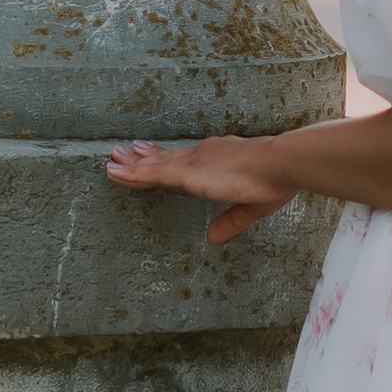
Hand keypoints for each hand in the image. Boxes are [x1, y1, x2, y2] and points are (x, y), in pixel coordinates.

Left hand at [106, 135, 301, 245]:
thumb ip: (229, 222)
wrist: (281, 164)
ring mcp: (193, 163)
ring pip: (153, 165)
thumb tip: (211, 238)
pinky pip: (153, 173)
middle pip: (163, 159)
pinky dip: (132, 173)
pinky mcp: (188, 172)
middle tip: (119, 154)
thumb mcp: (250, 208)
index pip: (182, 161)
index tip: (145, 153)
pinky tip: (116, 173)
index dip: (162, 158)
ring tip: (110, 163)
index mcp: (217, 161)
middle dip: (140, 158)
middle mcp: (201, 156)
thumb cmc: (275, 181)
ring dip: (130, 165)